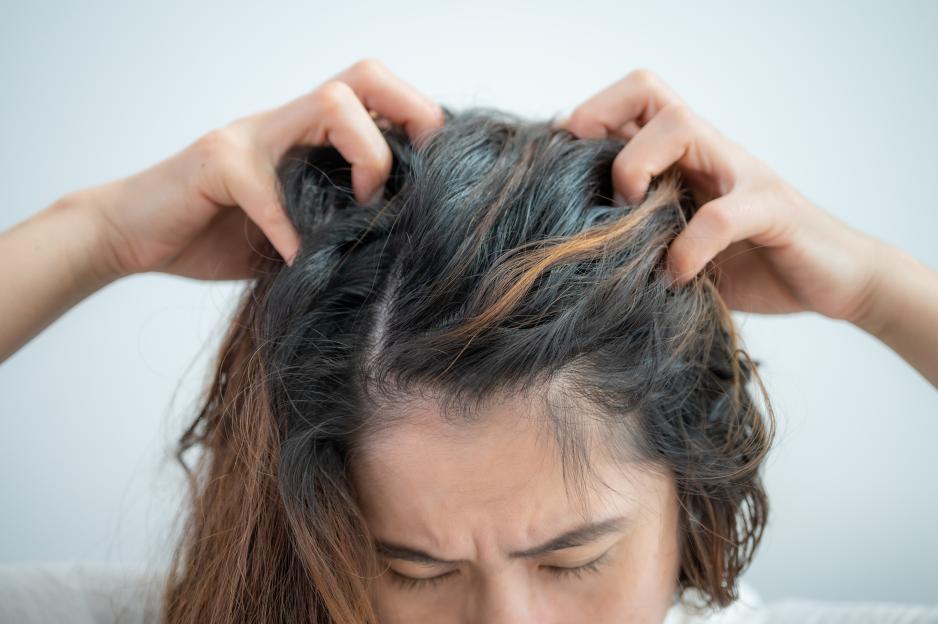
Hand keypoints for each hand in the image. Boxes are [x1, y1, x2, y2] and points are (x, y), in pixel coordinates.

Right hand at [89, 58, 443, 279]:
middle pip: (364, 77)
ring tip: (361, 209)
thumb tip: (405, 246)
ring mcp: (250, 135)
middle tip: (412, 180)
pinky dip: (290, 230)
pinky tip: (295, 260)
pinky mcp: (215, 162)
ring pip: (328, 104)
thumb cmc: (221, 233)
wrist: (135, 234)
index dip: (420, 122)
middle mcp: (286, 123)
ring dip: (364, 156)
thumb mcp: (297, 229)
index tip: (440, 176)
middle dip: (408, 117)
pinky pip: (266, 187)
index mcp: (309, 135)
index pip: (379, 95)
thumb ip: (339, 222)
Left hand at [557, 69, 883, 326]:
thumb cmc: (746, 262)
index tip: (565, 166)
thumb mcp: (679, 244)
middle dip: (605, 125)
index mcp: (685, 155)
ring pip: (681, 126)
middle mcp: (710, 152)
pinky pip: (723, 216)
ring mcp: (742, 174)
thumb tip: (571, 245)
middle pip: (651, 92)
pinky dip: (690, 247)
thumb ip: (640, 233)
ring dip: (640, 167)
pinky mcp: (773, 210)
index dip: (592, 117)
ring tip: (630, 220)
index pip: (634, 99)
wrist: (829, 279)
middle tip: (601, 187)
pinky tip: (677, 276)